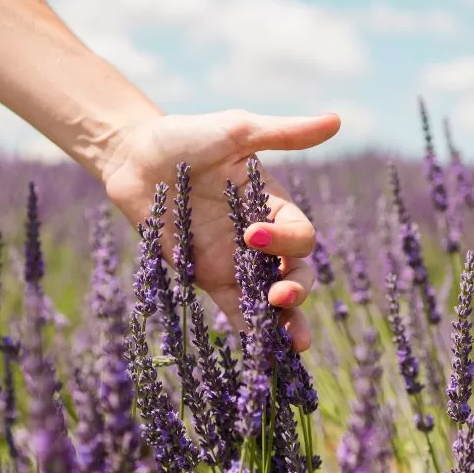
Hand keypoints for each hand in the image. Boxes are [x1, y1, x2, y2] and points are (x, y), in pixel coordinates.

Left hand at [99, 109, 341, 351]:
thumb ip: (285, 134)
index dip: (288, 243)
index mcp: (275, 206)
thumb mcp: (238, 131)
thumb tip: (338, 120)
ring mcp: (235, 263)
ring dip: (284, 323)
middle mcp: (261, 240)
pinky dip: (249, 331)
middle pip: (296, 275)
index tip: (253, 234)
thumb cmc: (188, 137)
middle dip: (297, 291)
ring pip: (271, 301)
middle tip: (281, 296)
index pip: (300, 236)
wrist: (135, 156)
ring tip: (292, 345)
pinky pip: (236, 311)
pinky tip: (259, 352)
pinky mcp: (207, 279)